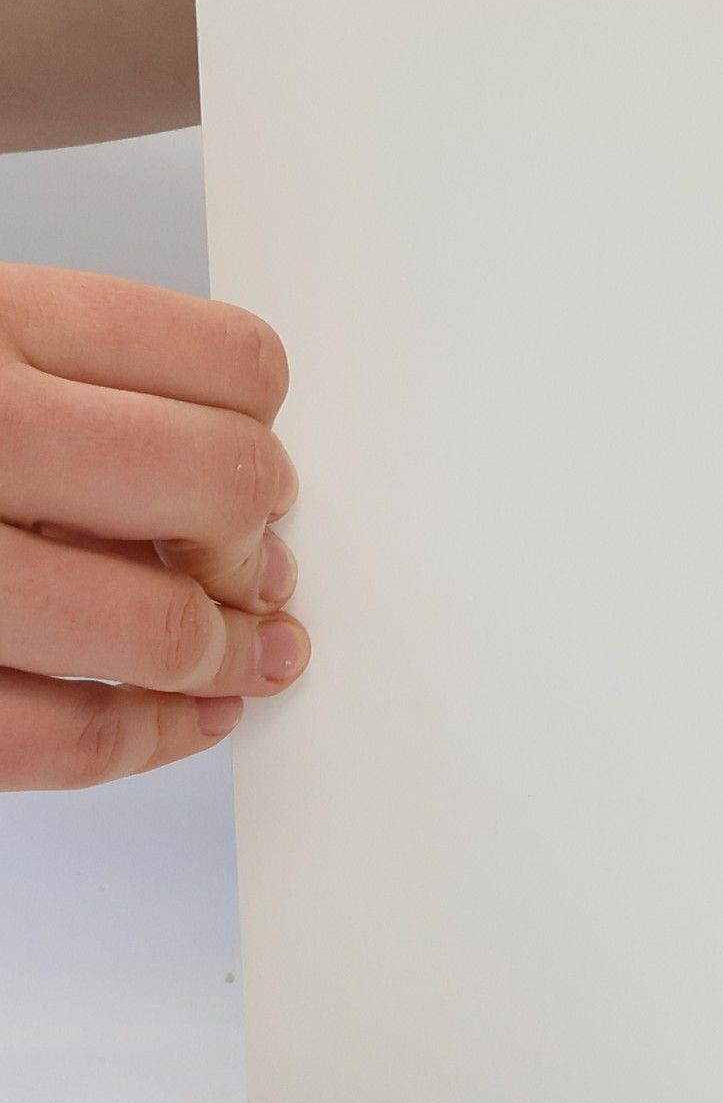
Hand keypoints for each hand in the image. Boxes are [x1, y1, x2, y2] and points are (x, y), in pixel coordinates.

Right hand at [0, 265, 307, 788]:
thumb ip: (76, 380)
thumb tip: (237, 475)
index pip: (232, 364)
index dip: (272, 431)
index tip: (266, 467)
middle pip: (223, 484)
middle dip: (255, 542)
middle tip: (256, 567)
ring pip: (161, 626)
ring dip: (222, 652)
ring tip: (234, 651)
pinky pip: (69, 738)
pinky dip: (151, 738)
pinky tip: (184, 716)